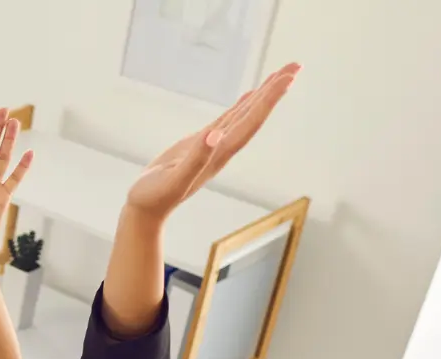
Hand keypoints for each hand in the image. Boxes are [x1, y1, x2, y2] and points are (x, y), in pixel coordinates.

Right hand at [125, 63, 298, 222]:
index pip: (251, 122)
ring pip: (244, 115)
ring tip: (281, 75)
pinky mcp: (200, 143)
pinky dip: (242, 106)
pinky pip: (228, 120)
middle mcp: (222, 148)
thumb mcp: (174, 179)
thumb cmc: (156, 197)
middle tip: (295, 65)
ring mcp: (213, 145)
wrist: (146, 210)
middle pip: (255, 114)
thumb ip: (195, 158)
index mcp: (220, 153)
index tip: (289, 77)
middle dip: (274, 90)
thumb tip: (214, 135)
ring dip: (263, 96)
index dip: (270, 99)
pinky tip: (250, 97)